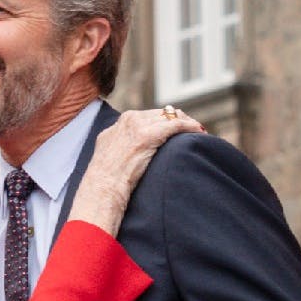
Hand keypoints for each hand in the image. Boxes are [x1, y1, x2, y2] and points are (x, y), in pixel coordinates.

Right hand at [70, 106, 202, 235]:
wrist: (102, 187)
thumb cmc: (107, 180)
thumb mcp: (111, 155)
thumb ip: (123, 145)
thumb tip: (135, 149)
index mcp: (120, 123)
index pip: (149, 115)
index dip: (166, 121)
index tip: (178, 128)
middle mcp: (128, 120)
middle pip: (161, 113)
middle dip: (178, 120)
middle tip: (193, 128)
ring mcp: (137, 126)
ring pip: (170, 116)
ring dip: (187, 123)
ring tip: (199, 131)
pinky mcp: (147, 135)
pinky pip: (175, 125)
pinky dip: (189, 127)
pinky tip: (199, 132)